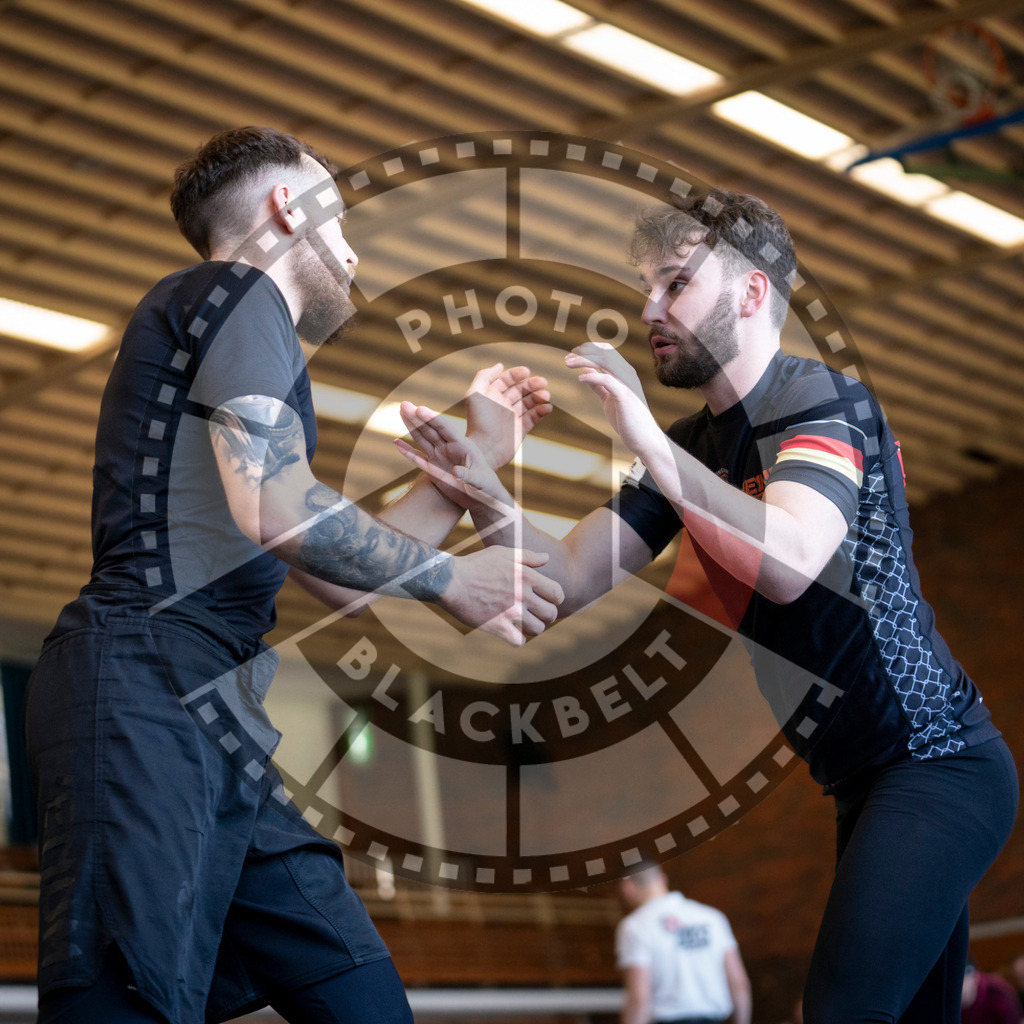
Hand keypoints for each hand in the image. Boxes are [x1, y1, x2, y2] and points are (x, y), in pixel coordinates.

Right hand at [395, 404, 509, 513]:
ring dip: (411, 426)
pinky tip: (396, 442)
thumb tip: (456, 472)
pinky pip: (417, 458)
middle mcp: (449, 447)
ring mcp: (439, 457)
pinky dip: (407, 451)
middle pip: (430, 429)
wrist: (482, 498)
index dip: (432, 419)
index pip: (445, 428)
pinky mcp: (433, 469)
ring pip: (422, 438)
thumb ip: (469, 476)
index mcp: (462, 445)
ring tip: (401, 412)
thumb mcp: (480, 482)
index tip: (419, 409)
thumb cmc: (486, 488)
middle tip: (404, 404)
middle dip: (417, 417)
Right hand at [439, 546, 563, 645]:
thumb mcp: (503, 553)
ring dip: (533, 627)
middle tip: (537, 613)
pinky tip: (511, 632)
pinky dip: (517, 639)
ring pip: (537, 630)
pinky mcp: (498, 627)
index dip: (555, 598)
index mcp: (527, 577)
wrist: (451, 580)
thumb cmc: (476, 564)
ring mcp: (511, 613)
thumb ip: (528, 556)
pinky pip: (518, 641)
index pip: (558, 594)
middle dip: (546, 614)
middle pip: (551, 614)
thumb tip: (547, 557)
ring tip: (524, 623)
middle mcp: (523, 596)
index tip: (547, 599)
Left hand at [464, 363, 551, 469]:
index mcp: (491, 395)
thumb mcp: (474, 395)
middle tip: (543, 382)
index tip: (527, 372)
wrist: (485, 449)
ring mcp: (512, 417)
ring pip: (529, 402)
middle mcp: (502, 405)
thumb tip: (500, 365)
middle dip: (532, 384)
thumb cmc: (478, 422)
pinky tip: (547, 408)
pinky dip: (542, 411)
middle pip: (520, 389)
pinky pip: (534, 417)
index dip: (516, 374)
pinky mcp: (521, 430)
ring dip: (539, 396)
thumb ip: (484, 377)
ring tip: (546, 396)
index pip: (506, 380)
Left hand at [565, 343, 659, 454]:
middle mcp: (627, 374)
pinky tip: (580, 379)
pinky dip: (592, 377)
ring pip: (605, 361)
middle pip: (604, 352)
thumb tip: (585, 371)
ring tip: (568, 364)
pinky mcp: (625, 396)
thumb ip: (599, 385)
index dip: (589, 349)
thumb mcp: (609, 398)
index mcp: (624, 374)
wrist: (644, 439)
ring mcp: (627, 384)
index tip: (573, 353)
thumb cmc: (628, 420)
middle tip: (567, 358)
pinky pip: (607, 380)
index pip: (607, 351)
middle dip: (584, 352)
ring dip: (584, 360)